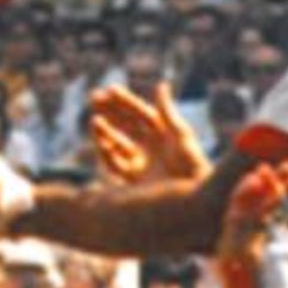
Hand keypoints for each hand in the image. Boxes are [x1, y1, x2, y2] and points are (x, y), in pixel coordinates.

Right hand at [88, 82, 209, 184]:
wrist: (193, 203)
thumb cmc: (192, 167)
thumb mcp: (181, 136)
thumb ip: (167, 112)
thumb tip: (161, 84)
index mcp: (164, 134)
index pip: (140, 113)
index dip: (126, 101)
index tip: (110, 89)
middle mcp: (151, 147)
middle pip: (126, 124)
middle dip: (110, 111)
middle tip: (93, 97)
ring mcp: (141, 163)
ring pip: (117, 142)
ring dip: (104, 131)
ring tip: (95, 121)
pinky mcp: (133, 180)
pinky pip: (115, 164)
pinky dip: (106, 153)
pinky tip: (103, 143)